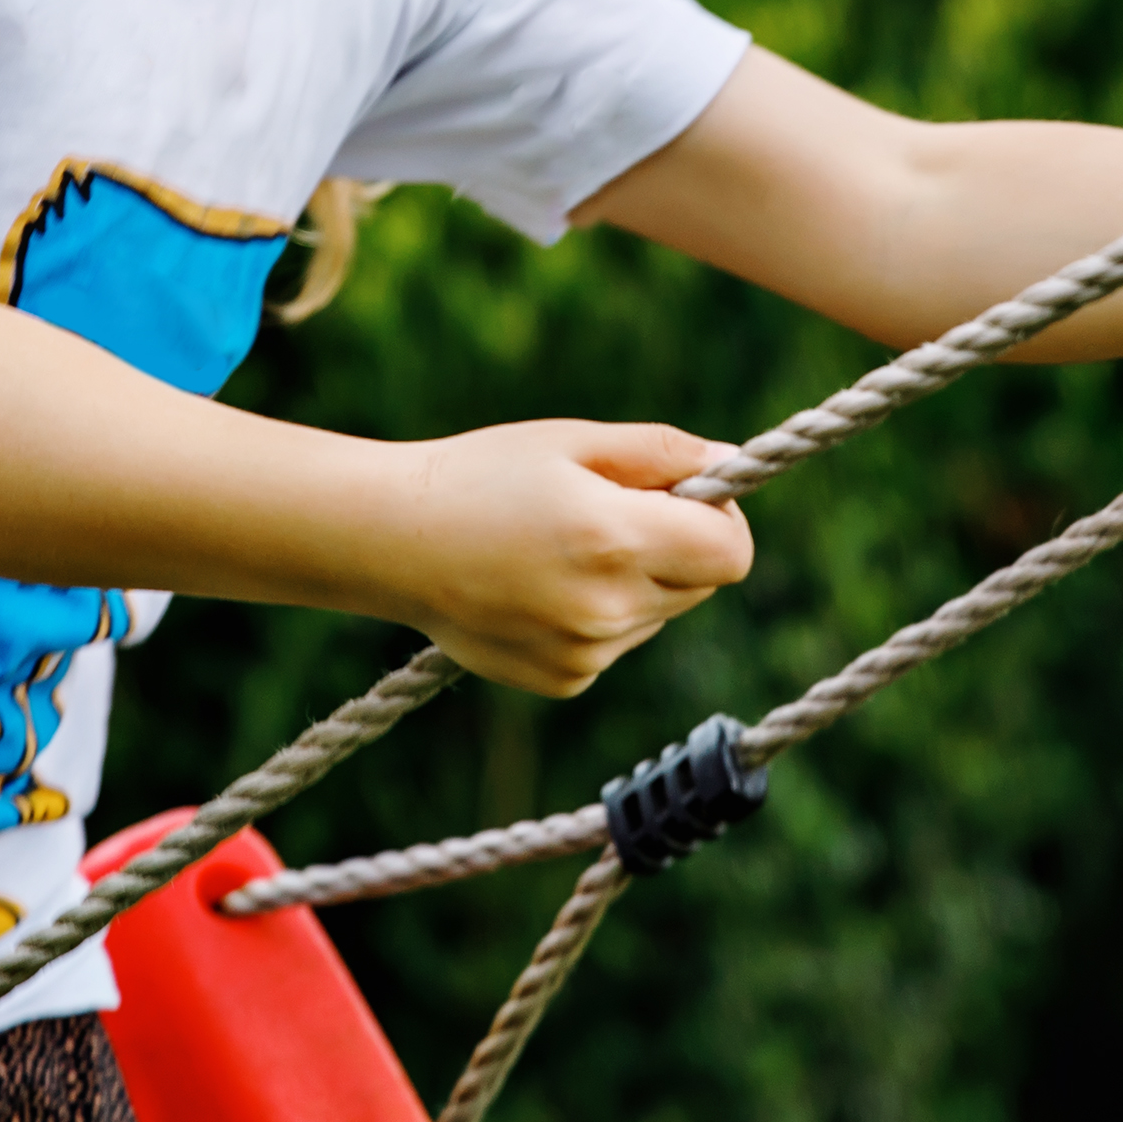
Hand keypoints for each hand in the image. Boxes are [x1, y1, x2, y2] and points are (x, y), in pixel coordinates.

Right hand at [370, 419, 755, 696]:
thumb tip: (731, 463)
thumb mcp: (572, 441)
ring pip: (659, 615)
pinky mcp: (564, 680)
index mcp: (616, 538)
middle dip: (679, 546)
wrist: (391, 542)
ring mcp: (585, 653)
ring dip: (637, 583)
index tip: (690, 498)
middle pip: (701, 585)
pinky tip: (540, 586)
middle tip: (614, 513)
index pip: (731, 554)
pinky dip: (598, 617)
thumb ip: (660, 452)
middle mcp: (607, 607)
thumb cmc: (483, 475)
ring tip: (563, 549)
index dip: (722, 521)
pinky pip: (616, 643)